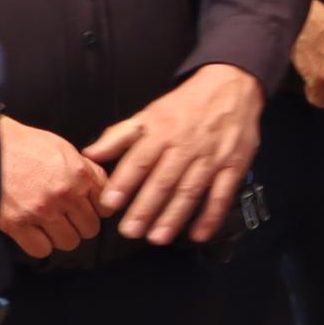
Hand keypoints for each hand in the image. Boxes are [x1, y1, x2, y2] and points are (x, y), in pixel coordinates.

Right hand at [0, 119, 108, 257]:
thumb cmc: (22, 144)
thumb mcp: (61, 147)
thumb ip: (84, 169)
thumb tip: (100, 189)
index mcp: (78, 174)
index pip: (106, 207)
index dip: (96, 210)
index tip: (85, 209)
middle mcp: (64, 194)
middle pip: (90, 228)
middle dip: (79, 225)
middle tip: (66, 218)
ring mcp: (41, 210)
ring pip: (69, 242)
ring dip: (60, 236)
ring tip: (48, 225)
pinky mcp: (17, 223)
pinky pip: (41, 250)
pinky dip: (38, 244)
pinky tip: (32, 232)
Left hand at [84, 63, 265, 246]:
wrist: (230, 87)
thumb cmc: (185, 104)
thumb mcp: (149, 113)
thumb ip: (119, 136)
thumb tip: (90, 154)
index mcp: (161, 131)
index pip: (139, 160)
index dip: (124, 182)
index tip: (110, 204)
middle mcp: (185, 146)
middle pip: (163, 180)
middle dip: (146, 207)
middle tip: (130, 231)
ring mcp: (211, 157)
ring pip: (190, 190)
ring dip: (174, 216)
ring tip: (158, 237)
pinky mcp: (233, 166)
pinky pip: (222, 194)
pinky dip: (211, 215)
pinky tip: (198, 234)